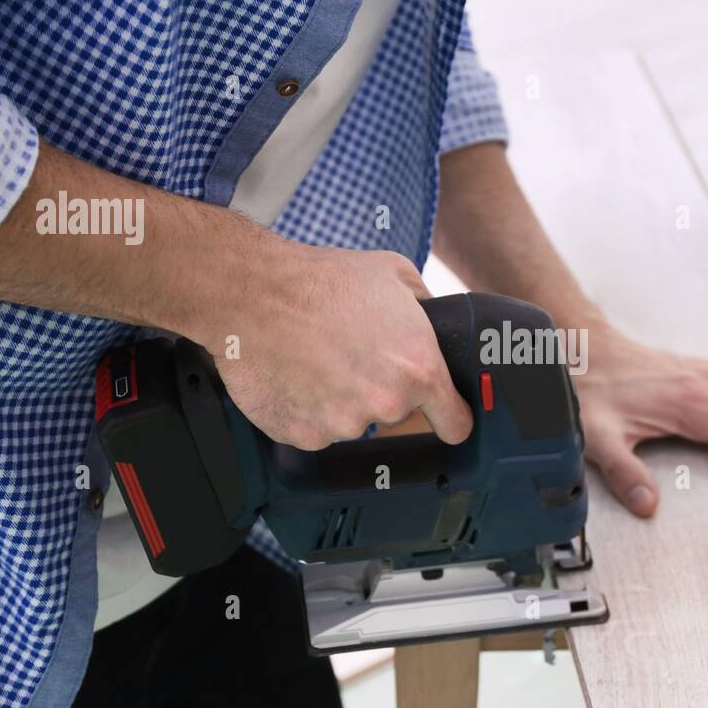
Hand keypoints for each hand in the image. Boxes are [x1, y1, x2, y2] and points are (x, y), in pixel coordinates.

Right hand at [198, 242, 472, 450]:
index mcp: (419, 370)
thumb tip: (433, 322)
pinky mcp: (302, 435)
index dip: (451, 418)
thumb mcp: (394, 273)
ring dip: (339, 398)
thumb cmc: (321, 280)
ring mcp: (341, 425)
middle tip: (352, 352)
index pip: (454, 423)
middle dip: (380, 388)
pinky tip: (294, 373)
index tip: (445, 418)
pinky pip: (313, 428)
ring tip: (317, 357)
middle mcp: (385, 404)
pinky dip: (305, 408)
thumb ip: (425, 307)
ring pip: (351, 420)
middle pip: (394, 413)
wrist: (253, 292)